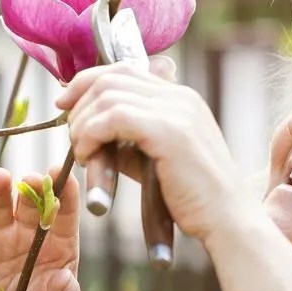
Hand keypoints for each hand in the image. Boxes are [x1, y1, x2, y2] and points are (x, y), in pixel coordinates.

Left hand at [55, 56, 244, 246]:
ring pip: (108, 95)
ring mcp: (178, 110)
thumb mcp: (155, 161)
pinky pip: (114, 117)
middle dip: (79, 102)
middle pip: (111, 77)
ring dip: (82, 123)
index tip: (64, 105)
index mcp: (181, 98)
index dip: (86, 82)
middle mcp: (180, 96)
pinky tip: (87, 155)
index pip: (124, 69)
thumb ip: (127, 142)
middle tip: (70, 134)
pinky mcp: (170, 130)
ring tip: (81, 152)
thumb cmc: (192, 199)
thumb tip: (90, 134)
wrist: (228, 221)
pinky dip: (90, 134)